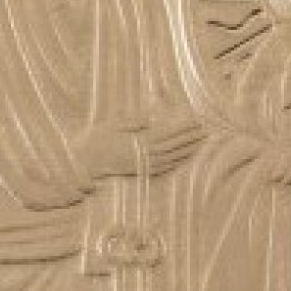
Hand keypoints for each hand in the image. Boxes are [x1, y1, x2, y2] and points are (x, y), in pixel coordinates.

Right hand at [78, 120, 207, 179]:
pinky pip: (162, 168)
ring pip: (171, 158)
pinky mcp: (139, 172)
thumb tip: (152, 118)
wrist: (83, 162)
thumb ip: (133, 121)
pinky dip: (176, 163)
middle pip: (173, 146)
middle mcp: (143, 155)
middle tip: (206, 130)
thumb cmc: (96, 138)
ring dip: (188, 150)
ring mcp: (142, 165)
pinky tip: (184, 158)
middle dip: (190, 138)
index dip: (183, 127)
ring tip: (202, 143)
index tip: (196, 120)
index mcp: (138, 141)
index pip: (167, 133)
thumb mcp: (112, 124)